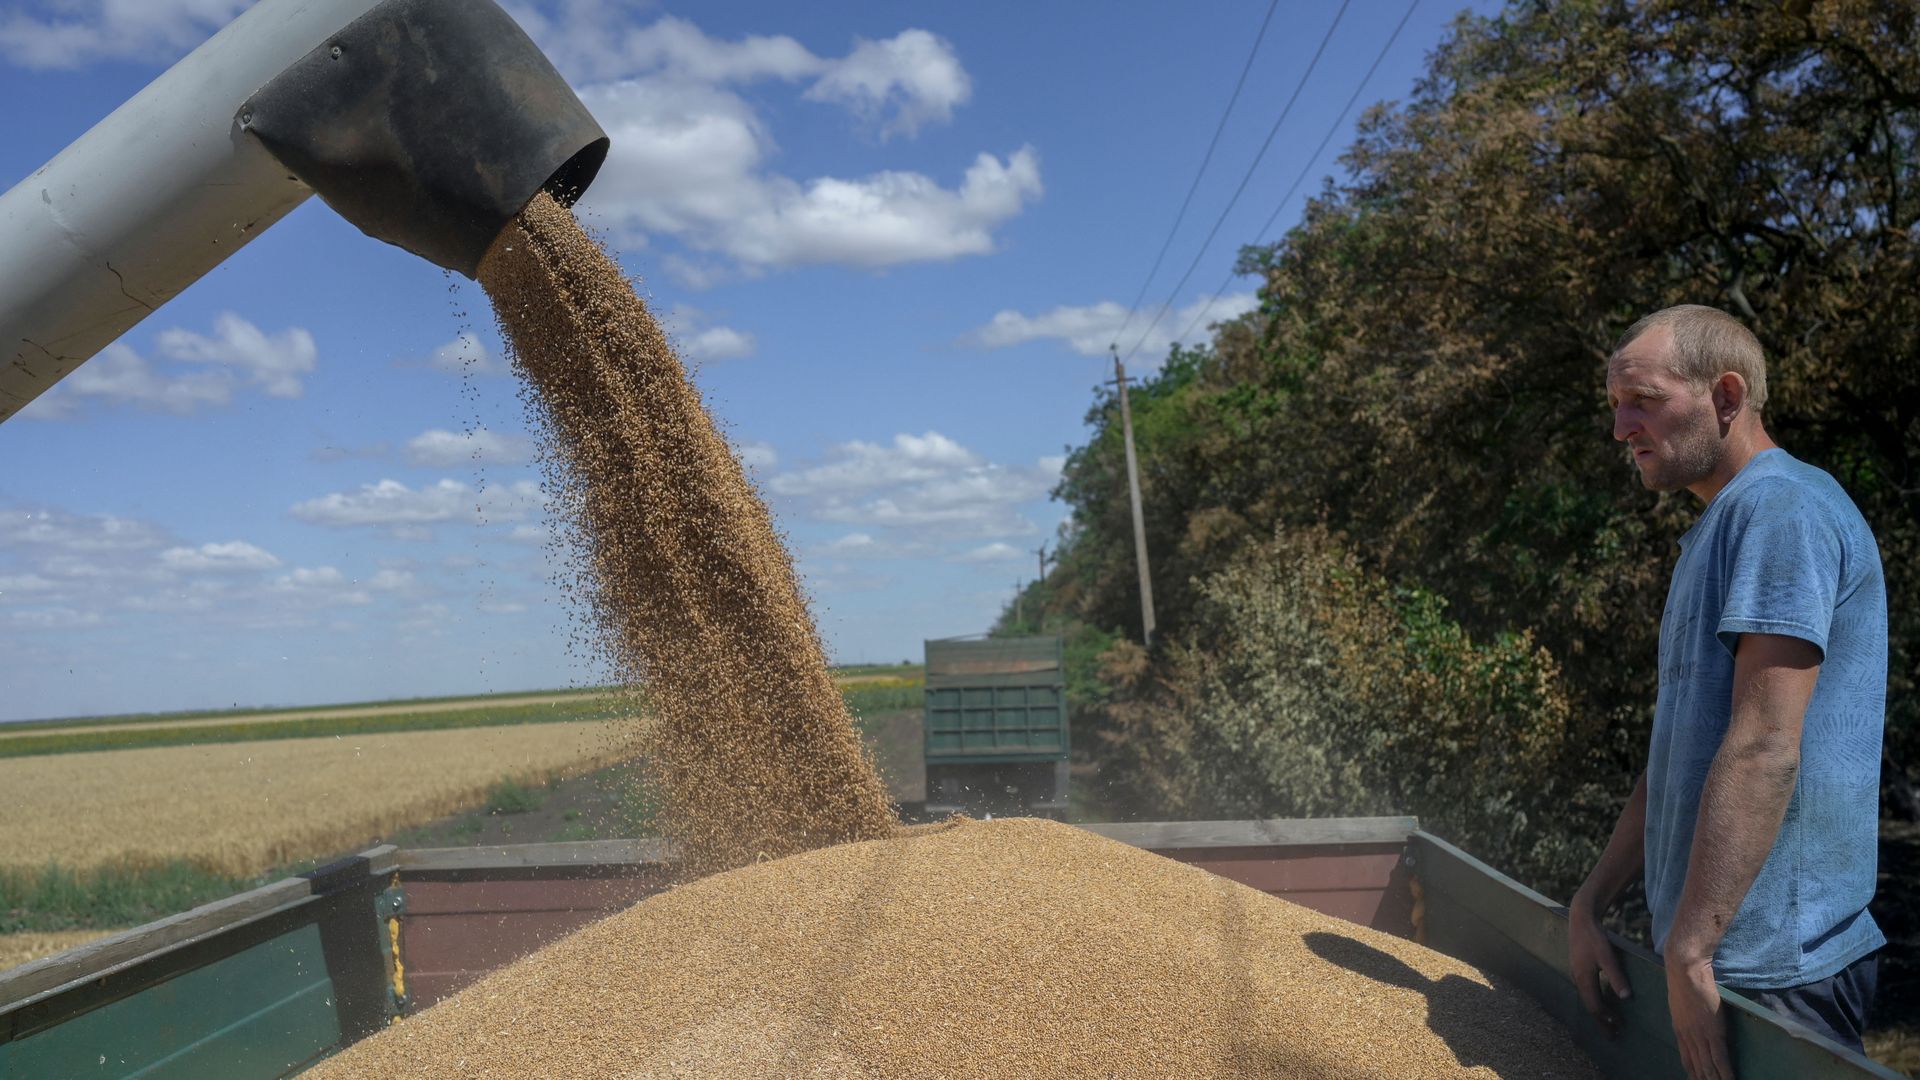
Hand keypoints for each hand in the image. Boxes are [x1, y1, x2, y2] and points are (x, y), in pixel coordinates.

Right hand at [1568, 894, 1630, 1035]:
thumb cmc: (1594, 937)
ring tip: (1610, 1022)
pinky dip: (1596, 1001)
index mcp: (1584, 978)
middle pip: (1589, 1005)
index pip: (1594, 1005)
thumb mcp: (1607, 956)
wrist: (1580, 919)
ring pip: (1588, 999)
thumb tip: (1626, 998)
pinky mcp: (1580, 968)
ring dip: (1599, 1012)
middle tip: (1612, 1036)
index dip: (1606, 1018)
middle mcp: (1578, 978)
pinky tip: (1604, 1001)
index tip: (1618, 1027)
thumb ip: (1616, 977)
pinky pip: (1588, 991)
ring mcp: (1577, 973)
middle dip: (1601, 1021)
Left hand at [1666, 952, 1731, 1079]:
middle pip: (1697, 1067)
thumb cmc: (1684, 983)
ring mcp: (1700, 1036)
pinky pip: (1720, 1058)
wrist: (1686, 971)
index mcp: (1679, 1032)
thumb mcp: (1680, 1007)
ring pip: (1708, 1066)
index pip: (1687, 1059)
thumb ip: (1686, 1021)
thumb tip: (1691, 1028)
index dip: (1693, 1073)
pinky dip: (1726, 1072)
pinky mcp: (1713, 1032)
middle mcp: (1688, 1038)